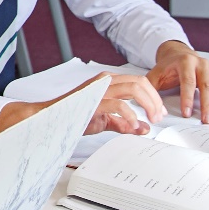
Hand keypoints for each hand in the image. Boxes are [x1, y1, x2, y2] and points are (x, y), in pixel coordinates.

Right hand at [0, 71, 166, 133]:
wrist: (49, 119)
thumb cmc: (72, 117)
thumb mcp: (104, 121)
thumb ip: (123, 123)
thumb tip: (143, 128)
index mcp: (107, 82)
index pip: (139, 81)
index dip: (154, 96)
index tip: (159, 112)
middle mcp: (104, 81)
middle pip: (140, 82)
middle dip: (155, 100)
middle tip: (159, 117)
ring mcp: (99, 89)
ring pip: (133, 88)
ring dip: (148, 104)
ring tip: (151, 119)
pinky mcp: (93, 101)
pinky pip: (118, 104)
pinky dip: (129, 115)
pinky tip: (132, 125)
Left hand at [149, 41, 208, 122]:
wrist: (176, 52)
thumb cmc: (167, 66)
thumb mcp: (155, 74)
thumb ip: (151, 89)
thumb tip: (149, 107)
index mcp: (185, 62)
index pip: (188, 82)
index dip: (187, 98)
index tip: (187, 113)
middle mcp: (201, 64)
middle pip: (207, 86)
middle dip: (207, 105)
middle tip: (207, 121)